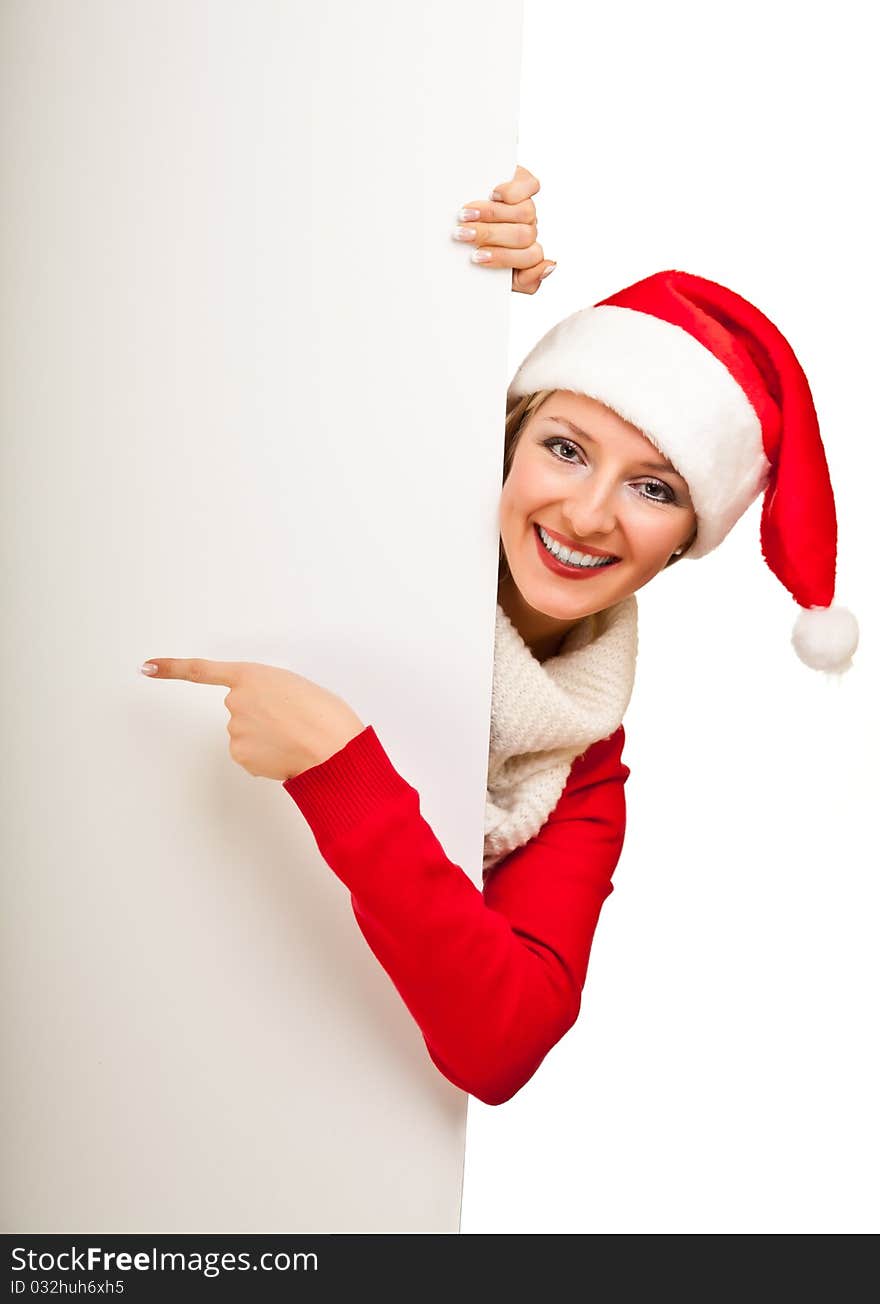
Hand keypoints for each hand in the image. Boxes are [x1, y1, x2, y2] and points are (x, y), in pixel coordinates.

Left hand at [139, 657, 365, 781]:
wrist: (333, 747)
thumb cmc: (325, 715)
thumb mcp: (296, 688)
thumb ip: (269, 693)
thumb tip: (262, 716)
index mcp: (252, 675)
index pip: (201, 670)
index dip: (171, 668)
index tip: (146, 667)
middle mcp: (236, 701)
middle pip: (239, 710)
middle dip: (259, 717)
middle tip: (290, 722)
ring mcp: (235, 729)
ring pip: (245, 734)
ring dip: (265, 737)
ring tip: (292, 738)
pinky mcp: (240, 754)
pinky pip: (249, 755)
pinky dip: (265, 756)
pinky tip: (285, 753)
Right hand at [453, 164, 554, 294]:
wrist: (455, 206)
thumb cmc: (469, 246)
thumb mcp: (484, 269)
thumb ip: (517, 280)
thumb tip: (550, 266)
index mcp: (522, 257)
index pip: (530, 264)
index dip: (504, 259)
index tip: (476, 257)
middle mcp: (528, 233)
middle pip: (523, 237)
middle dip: (489, 235)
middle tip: (462, 233)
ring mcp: (528, 208)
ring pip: (525, 213)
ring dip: (492, 214)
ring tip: (466, 214)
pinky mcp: (524, 181)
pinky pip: (531, 186)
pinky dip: (512, 190)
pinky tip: (493, 194)